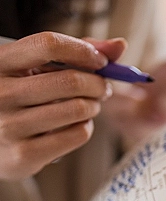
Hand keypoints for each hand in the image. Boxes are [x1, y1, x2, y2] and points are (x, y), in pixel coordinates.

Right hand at [0, 32, 124, 179]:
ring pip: (78, 109)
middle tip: (102, 88)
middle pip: (70, 81)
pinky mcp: (23, 155)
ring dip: (94, 106)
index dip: (83, 51)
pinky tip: (76, 124)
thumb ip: (73, 53)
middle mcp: (0, 94)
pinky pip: (77, 135)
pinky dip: (86, 127)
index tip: (100, 61)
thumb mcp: (32, 68)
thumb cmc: (18, 96)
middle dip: (98, 83)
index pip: (48, 44)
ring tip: (90, 105)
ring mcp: (9, 126)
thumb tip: (119, 45)